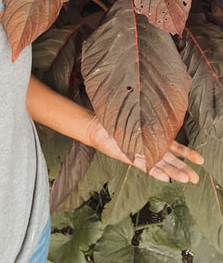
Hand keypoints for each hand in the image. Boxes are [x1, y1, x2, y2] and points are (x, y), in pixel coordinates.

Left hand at [87, 114, 203, 182]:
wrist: (97, 126)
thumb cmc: (116, 118)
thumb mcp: (136, 116)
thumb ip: (148, 121)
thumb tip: (163, 119)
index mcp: (154, 135)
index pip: (174, 146)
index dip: (187, 153)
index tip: (200, 160)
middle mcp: (150, 146)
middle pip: (170, 159)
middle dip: (184, 168)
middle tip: (196, 178)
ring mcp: (141, 153)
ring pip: (161, 165)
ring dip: (173, 172)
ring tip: (187, 180)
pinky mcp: (130, 158)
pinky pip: (145, 166)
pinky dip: (155, 172)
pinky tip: (166, 178)